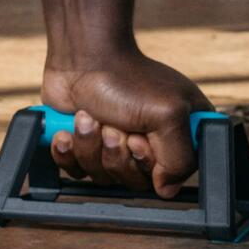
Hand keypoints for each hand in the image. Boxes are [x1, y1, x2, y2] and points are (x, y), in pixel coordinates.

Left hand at [40, 47, 208, 196]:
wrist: (81, 59)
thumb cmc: (125, 78)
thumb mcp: (169, 115)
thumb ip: (180, 159)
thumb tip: (167, 189)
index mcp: (180, 134)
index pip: (172, 176)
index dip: (149, 163)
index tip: (139, 139)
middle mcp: (150, 143)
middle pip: (135, 181)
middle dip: (117, 154)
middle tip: (114, 125)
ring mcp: (117, 146)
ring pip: (104, 177)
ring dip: (92, 147)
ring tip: (89, 118)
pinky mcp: (87, 147)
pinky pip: (77, 172)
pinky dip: (69, 152)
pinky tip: (68, 131)